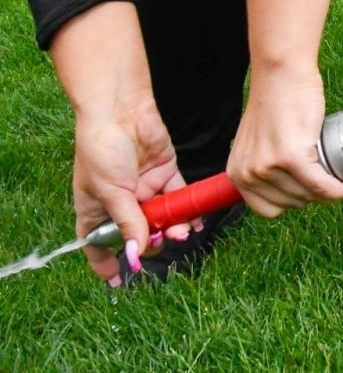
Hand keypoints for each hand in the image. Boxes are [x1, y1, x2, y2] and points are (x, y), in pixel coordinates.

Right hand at [71, 92, 187, 283]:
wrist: (122, 112)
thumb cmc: (103, 150)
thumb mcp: (112, 191)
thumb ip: (128, 222)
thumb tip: (136, 252)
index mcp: (95, 209)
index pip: (97, 243)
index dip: (106, 262)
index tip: (118, 281)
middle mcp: (121, 202)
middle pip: (136, 233)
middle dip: (149, 243)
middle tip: (159, 245)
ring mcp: (144, 189)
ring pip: (161, 217)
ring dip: (171, 228)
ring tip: (180, 233)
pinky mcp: (165, 174)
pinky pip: (178, 198)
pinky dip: (187, 210)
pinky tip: (194, 221)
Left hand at [229, 62, 342, 216]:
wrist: (281, 74)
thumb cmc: (276, 101)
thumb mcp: (258, 141)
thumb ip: (264, 164)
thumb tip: (293, 187)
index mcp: (238, 173)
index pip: (268, 208)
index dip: (294, 202)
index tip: (310, 191)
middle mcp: (249, 174)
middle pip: (291, 203)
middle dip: (314, 195)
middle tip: (330, 178)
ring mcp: (269, 167)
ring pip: (308, 195)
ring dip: (328, 192)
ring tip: (338, 177)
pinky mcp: (292, 157)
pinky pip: (320, 185)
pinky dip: (337, 189)